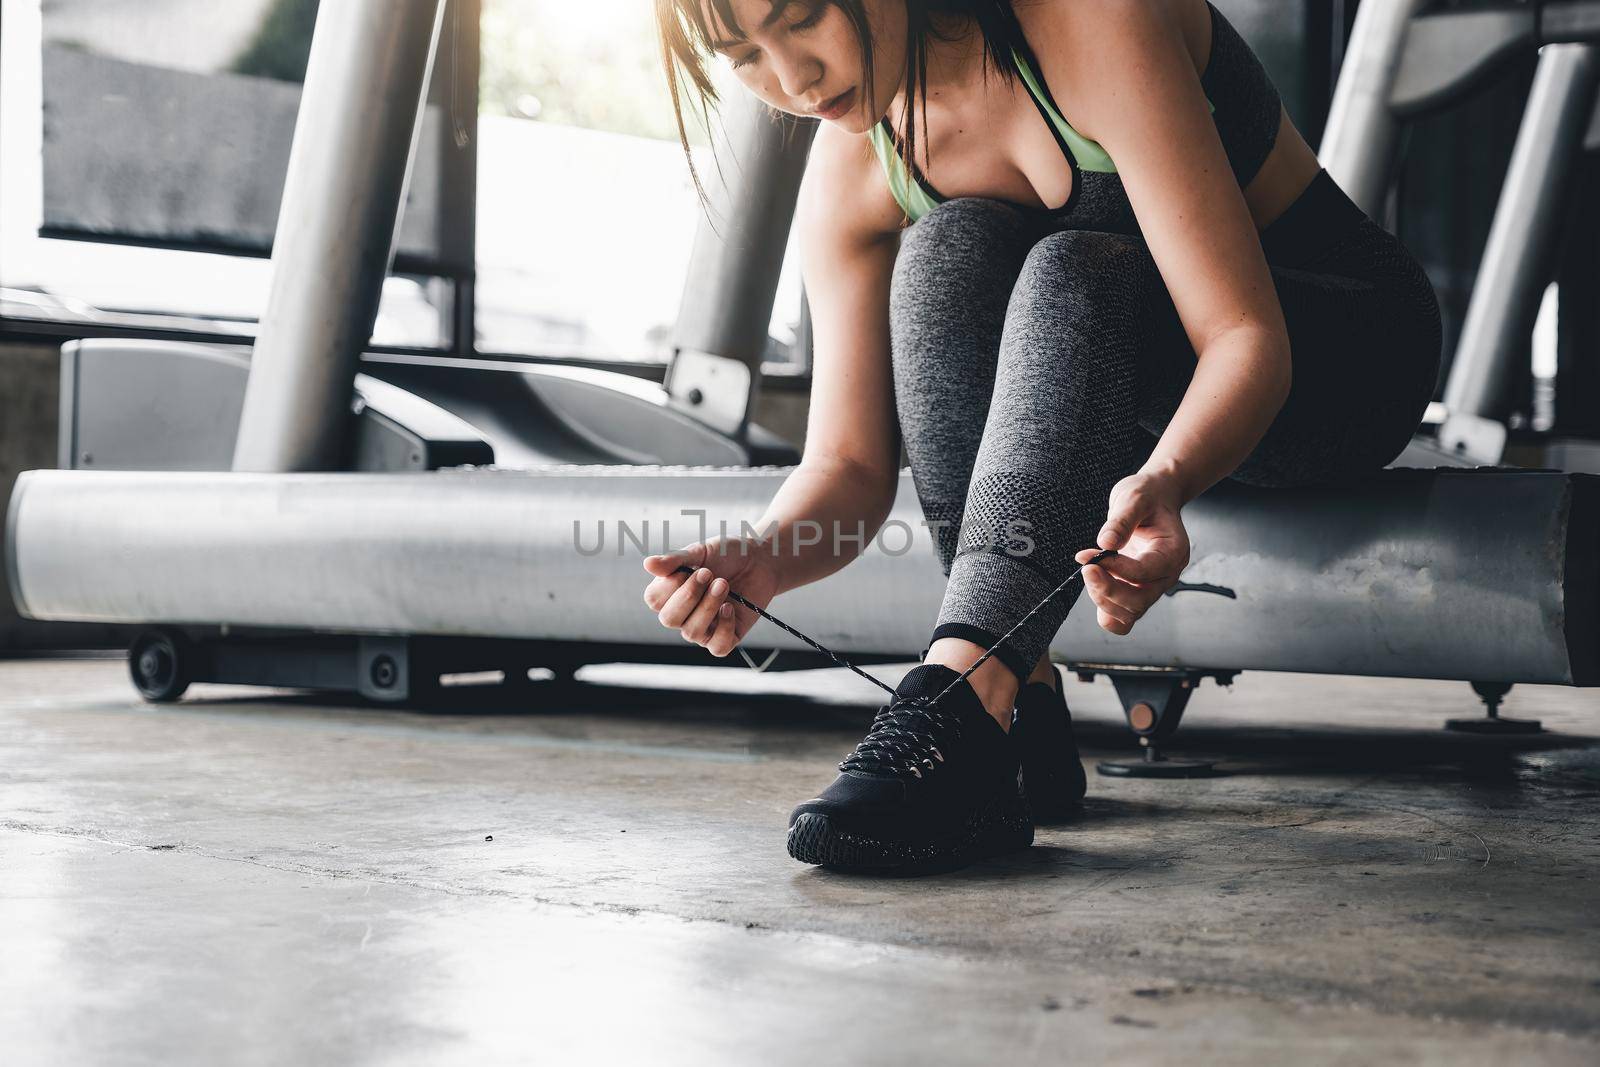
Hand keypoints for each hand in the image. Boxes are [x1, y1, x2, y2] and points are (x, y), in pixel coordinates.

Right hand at [641, 535, 780, 657]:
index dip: (670, 586)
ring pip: (692, 632)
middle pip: (669, 619)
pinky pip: (717, 647)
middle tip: (709, 574)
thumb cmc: (727, 555)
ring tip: (724, 584)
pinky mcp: (727, 637)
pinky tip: (730, 608)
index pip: (654, 600)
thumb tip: (647, 564)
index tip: (693, 566)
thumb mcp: (700, 551)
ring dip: (708, 606)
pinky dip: (723, 627)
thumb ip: (675, 560)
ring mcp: (704, 628)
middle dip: (689, 595)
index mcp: (670, 593)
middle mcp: (683, 615)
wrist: (761, 560)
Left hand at [1073, 469, 1190, 635]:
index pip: (1144, 573)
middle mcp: (1166, 575)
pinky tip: (1095, 583)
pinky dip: (1106, 608)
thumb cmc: (1148, 496)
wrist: (1155, 497)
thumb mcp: (1134, 497)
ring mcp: (1153, 586)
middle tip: (1085, 568)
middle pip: (1138, 602)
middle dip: (1107, 590)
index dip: (1115, 568)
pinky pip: (1123, 617)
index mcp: (1173, 552)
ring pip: (1129, 613)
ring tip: (1089, 572)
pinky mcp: (1138, 590)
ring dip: (1103, 599)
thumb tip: (1105, 543)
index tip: (1090, 555)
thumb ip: (1121, 520)